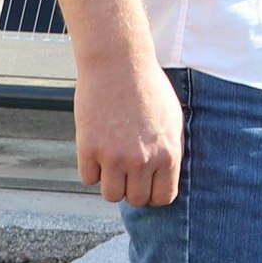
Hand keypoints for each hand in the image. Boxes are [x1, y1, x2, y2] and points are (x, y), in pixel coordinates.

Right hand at [78, 55, 182, 206]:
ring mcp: (115, 156)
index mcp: (169, 153)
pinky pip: (88, 178)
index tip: (146, 182)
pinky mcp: (89, 148)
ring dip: (110, 182)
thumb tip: (162, 180)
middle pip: (135, 199)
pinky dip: (91, 168)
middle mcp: (143, 160)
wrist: (118, 62)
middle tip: (126, 168)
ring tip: (111, 160)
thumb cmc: (148, 88)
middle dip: (131, 187)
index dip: (153, 193)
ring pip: (111, 195)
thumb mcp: (172, 120)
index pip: (163, 197)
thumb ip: (169, 152)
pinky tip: (96, 147)